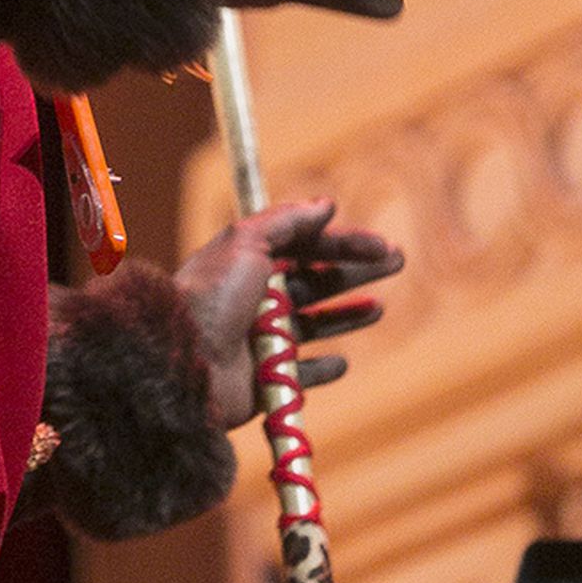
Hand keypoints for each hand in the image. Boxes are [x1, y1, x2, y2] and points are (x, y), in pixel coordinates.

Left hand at [175, 198, 403, 427]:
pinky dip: (322, 369)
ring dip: (345, 315)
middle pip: (315, 281)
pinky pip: (301, 374)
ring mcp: (261, 339)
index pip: (307, 247)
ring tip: (378, 308)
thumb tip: (326, 204)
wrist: (185, 358)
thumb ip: (287, 221)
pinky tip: (342, 361)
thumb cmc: (214, 295)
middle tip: (396, 262)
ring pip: (313, 325)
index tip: (383, 245)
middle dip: (355, 271)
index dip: (347, 244)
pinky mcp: (265, 379)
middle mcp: (256, 298)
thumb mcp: (246, 242)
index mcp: (251, 263)